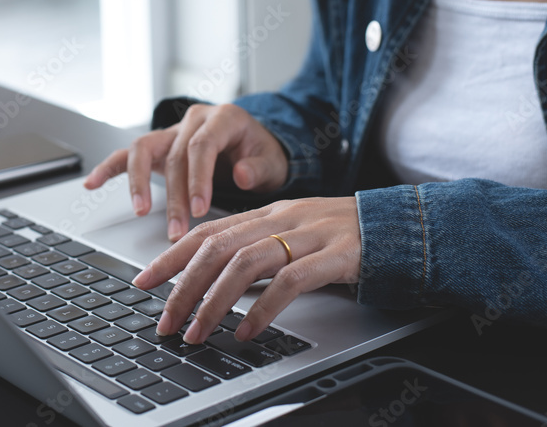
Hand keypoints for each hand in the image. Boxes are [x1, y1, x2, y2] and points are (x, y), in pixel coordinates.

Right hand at [83, 104, 288, 241]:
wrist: (254, 144)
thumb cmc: (261, 154)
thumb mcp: (272, 161)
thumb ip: (259, 168)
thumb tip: (241, 175)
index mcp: (223, 118)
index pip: (201, 145)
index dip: (198, 178)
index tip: (200, 210)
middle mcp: (193, 119)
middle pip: (174, 155)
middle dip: (173, 196)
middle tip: (176, 230)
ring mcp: (172, 131)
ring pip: (144, 149)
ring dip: (139, 183)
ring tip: (139, 211)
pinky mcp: (158, 145)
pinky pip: (127, 153)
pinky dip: (109, 168)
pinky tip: (92, 183)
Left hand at [131, 196, 360, 343]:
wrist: (403, 225)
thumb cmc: (345, 236)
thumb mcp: (294, 235)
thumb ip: (259, 248)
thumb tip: (215, 278)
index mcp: (268, 213)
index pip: (207, 231)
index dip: (171, 255)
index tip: (144, 280)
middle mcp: (282, 219)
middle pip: (218, 247)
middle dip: (183, 285)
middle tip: (165, 320)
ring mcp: (309, 234)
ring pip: (246, 263)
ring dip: (214, 302)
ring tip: (197, 332)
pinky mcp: (336, 254)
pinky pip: (290, 281)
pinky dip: (263, 308)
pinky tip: (247, 330)